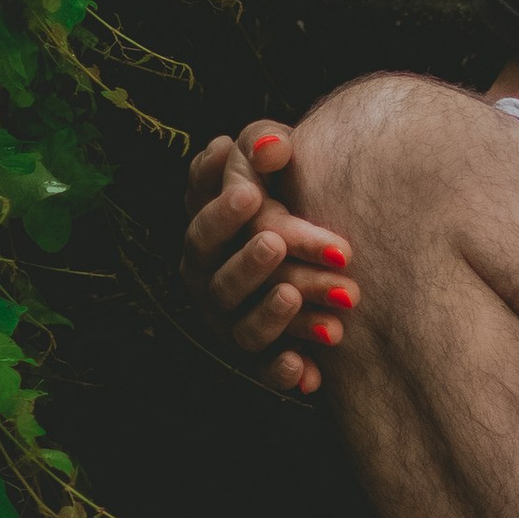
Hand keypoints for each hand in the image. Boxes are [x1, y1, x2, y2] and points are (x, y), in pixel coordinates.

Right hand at [181, 119, 355, 399]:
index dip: (221, 212)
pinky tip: (306, 371)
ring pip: (243, 327)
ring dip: (271, 315)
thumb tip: (272, 144)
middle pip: (220, 277)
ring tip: (295, 295)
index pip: (203, 223)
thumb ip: (263, 145)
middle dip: (248, 262)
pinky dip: (282, 372)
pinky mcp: (264, 355)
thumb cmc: (284, 188)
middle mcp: (213, 281)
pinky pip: (267, 371)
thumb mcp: (271, 157)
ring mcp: (235, 320)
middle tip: (277, 243)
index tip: (252, 194)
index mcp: (207, 233)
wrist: (315, 244)